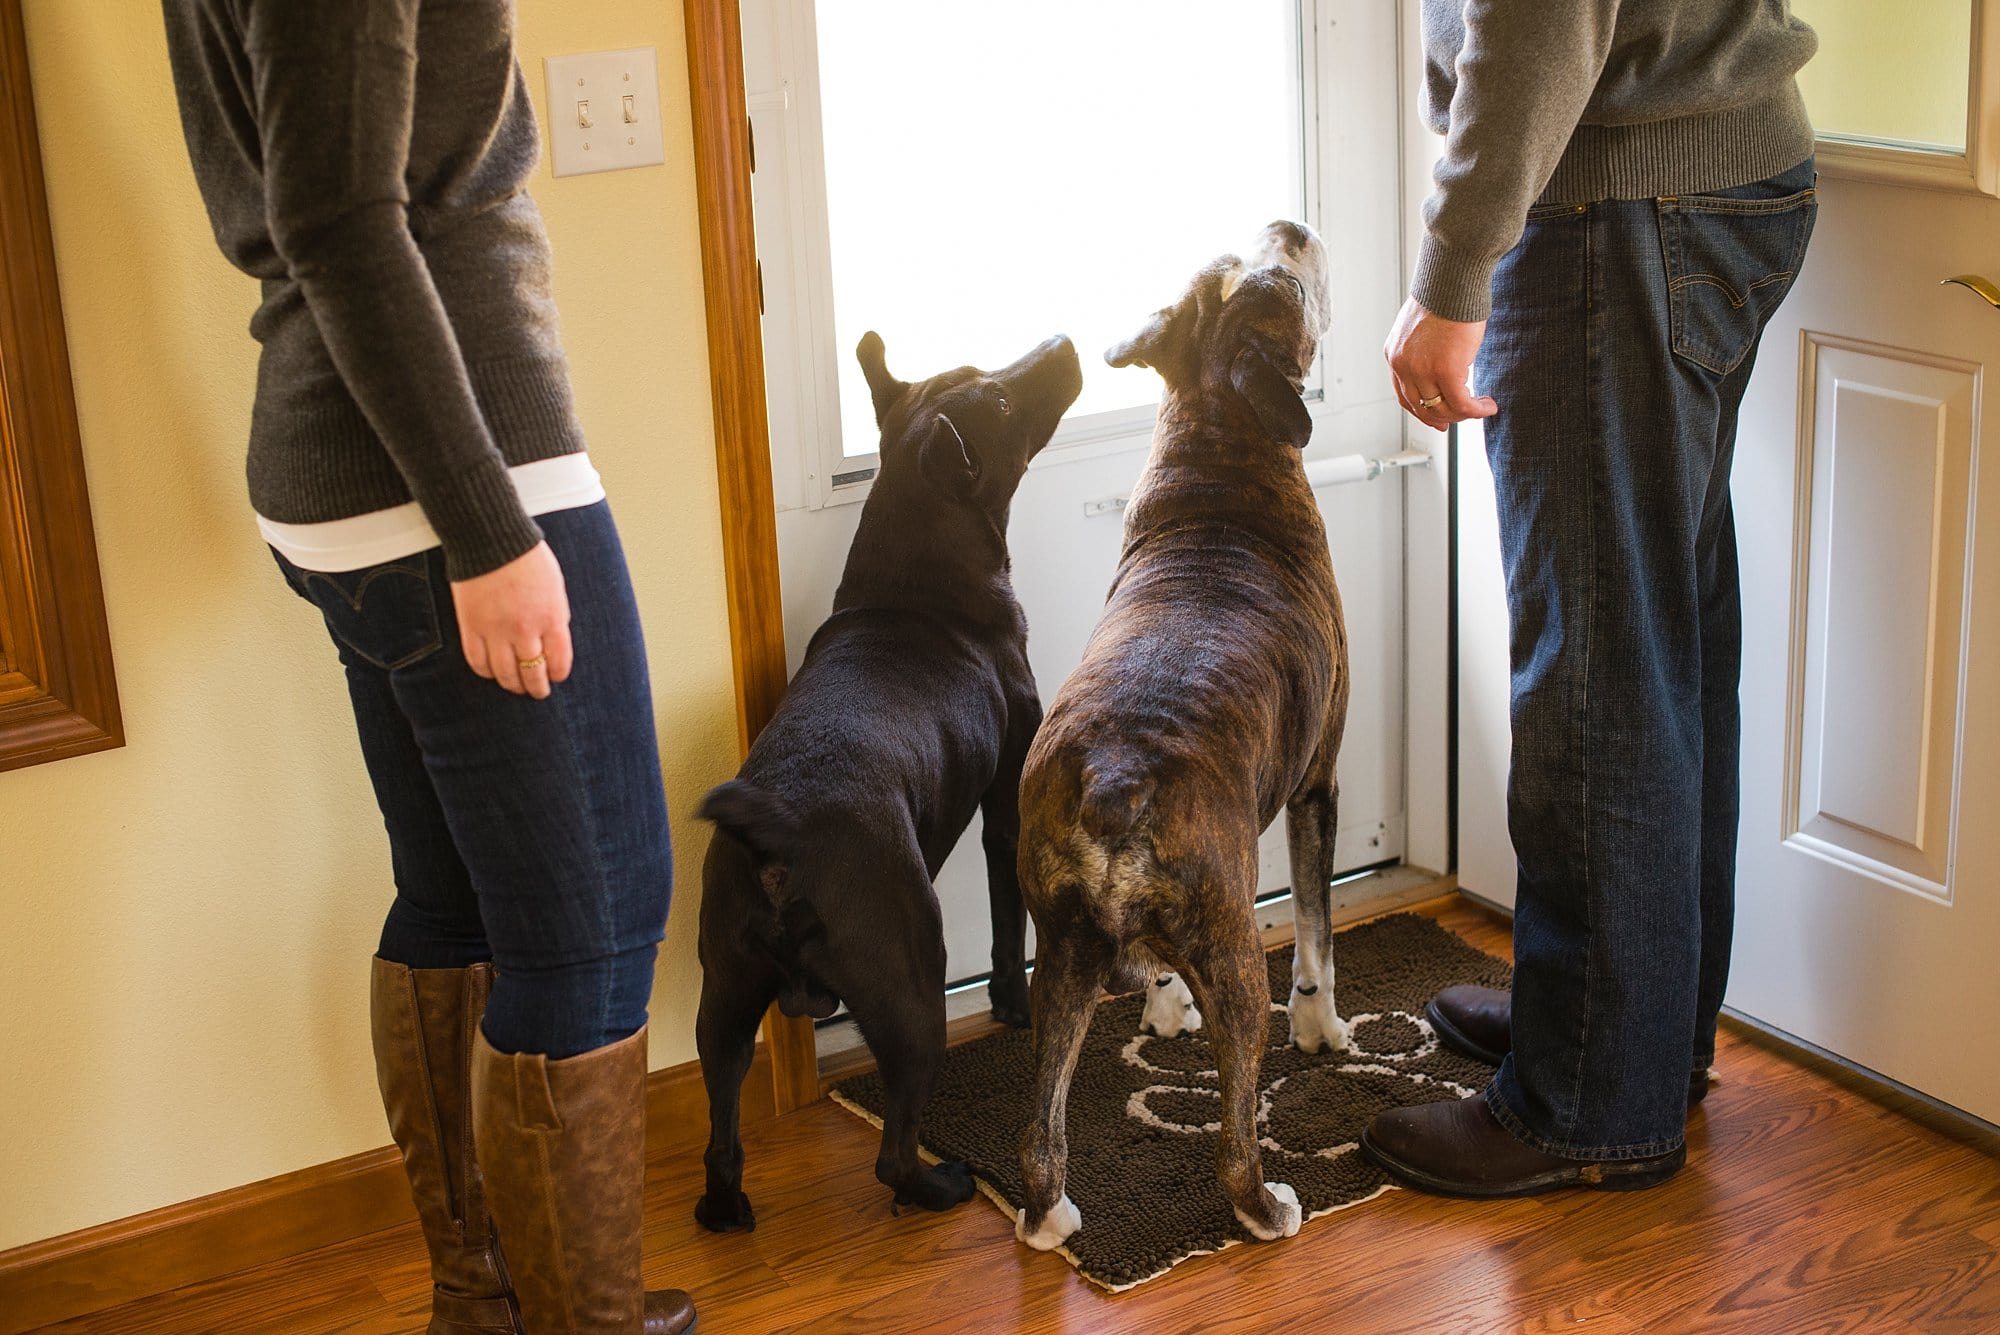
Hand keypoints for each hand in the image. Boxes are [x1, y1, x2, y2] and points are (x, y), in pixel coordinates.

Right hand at [449, 541, 572, 698]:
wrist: (491, 541)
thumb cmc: (528, 559)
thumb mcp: (556, 587)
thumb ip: (556, 616)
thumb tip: (554, 642)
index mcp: (551, 618)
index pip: (558, 661)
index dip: (557, 674)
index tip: (555, 678)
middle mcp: (525, 630)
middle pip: (532, 673)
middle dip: (537, 688)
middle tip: (537, 692)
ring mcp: (496, 631)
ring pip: (505, 674)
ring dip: (512, 685)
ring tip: (516, 687)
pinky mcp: (471, 627)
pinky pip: (478, 662)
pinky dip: (486, 672)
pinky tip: (492, 672)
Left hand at [1384, 297, 1497, 430]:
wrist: (1452, 280)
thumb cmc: (1444, 297)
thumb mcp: (1423, 328)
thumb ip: (1424, 350)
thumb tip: (1444, 366)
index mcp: (1394, 355)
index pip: (1404, 396)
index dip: (1422, 412)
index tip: (1438, 420)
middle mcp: (1403, 365)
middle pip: (1421, 406)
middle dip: (1443, 417)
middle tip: (1461, 420)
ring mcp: (1422, 370)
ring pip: (1442, 408)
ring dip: (1464, 414)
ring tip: (1482, 408)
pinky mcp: (1446, 370)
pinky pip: (1461, 403)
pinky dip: (1476, 410)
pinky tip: (1489, 405)